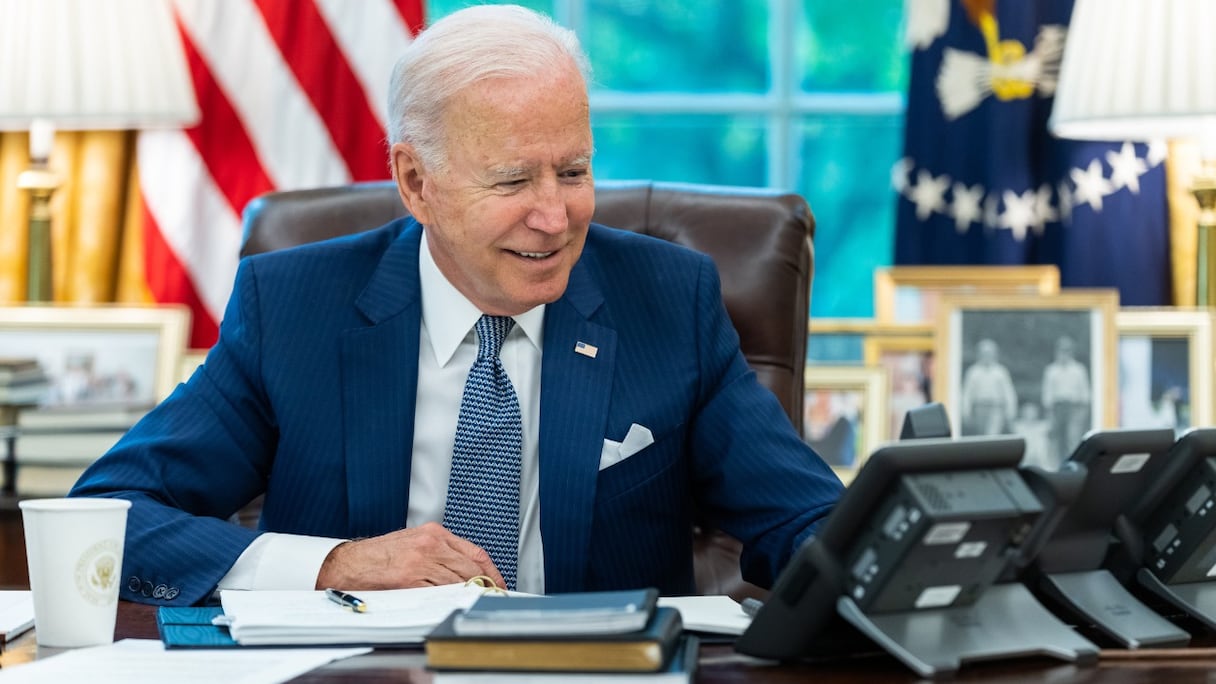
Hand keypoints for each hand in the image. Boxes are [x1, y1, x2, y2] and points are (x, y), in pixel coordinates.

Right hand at [315, 522, 504, 589]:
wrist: (350, 563)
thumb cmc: (381, 555)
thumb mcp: (414, 542)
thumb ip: (440, 552)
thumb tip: (465, 571)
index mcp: (434, 533)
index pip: (474, 551)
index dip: (491, 570)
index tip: (498, 582)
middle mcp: (430, 544)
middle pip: (470, 567)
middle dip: (484, 585)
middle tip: (491, 597)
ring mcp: (421, 561)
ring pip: (457, 581)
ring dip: (468, 594)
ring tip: (474, 602)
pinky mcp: (410, 579)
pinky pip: (438, 592)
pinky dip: (449, 600)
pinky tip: (453, 603)